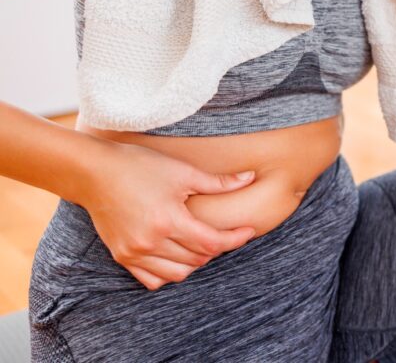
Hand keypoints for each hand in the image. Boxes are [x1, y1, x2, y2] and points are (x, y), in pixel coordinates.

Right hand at [81, 141, 257, 289]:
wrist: (94, 173)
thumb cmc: (140, 166)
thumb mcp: (182, 171)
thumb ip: (218, 182)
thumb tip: (251, 178)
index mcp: (168, 221)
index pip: (211, 242)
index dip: (235, 239)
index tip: (248, 231)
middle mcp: (150, 242)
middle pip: (197, 259)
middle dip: (217, 248)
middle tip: (226, 232)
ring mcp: (133, 252)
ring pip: (177, 274)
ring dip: (196, 262)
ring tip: (202, 243)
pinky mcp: (122, 256)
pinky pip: (152, 279)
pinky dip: (170, 272)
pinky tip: (178, 255)